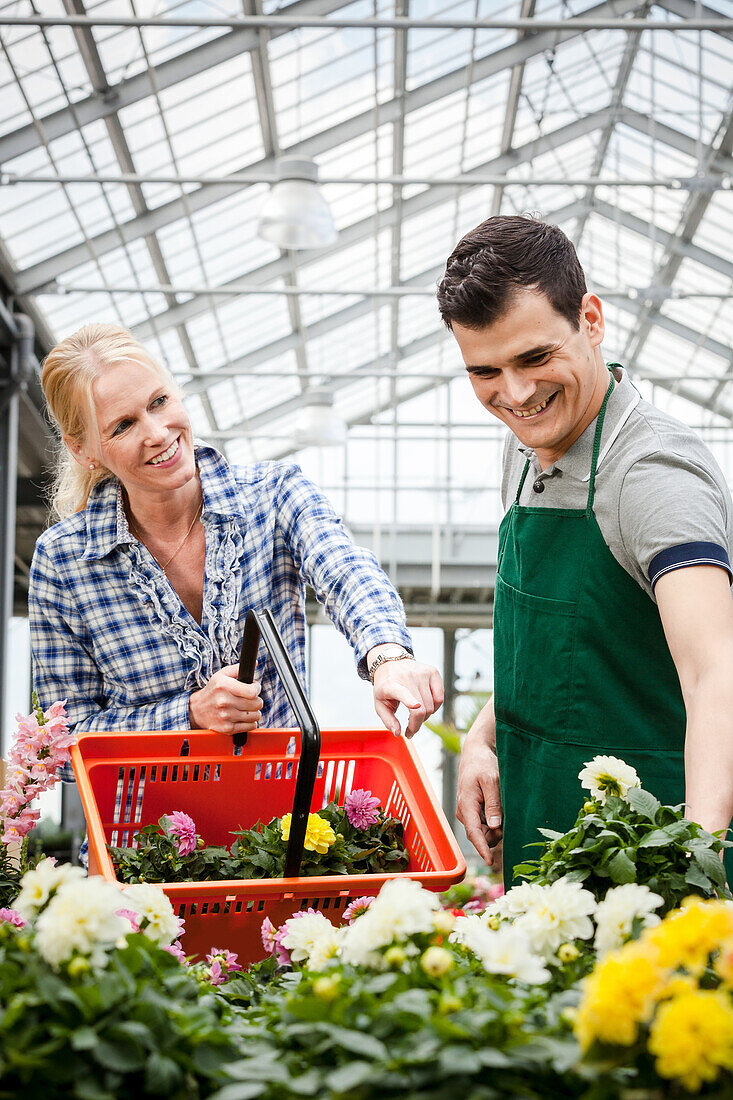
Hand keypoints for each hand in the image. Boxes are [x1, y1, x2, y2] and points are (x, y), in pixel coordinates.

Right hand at [189, 665, 262, 735]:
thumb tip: (254, 664)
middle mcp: (224, 701)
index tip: (254, 688)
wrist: (197, 710)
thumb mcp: (222, 675)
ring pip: (255, 716)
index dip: (256, 688)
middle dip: (256, 700)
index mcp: (224, 686)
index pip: (252, 692)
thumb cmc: (213, 691)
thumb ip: (238, 669)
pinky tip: (242, 716)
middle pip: (256, 704)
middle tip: (249, 699)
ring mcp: (226, 716)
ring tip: (246, 708)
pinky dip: (250, 722)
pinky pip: (250, 726)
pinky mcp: (227, 728)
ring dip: (254, 712)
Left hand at [371, 659, 443, 737]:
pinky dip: (435, 707)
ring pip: (432, 706)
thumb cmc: (385, 686)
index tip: (416, 706)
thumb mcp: (379, 704)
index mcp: (391, 685)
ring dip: (425, 717)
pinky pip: (440, 698)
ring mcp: (422, 673)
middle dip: (417, 725)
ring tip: (415, 716)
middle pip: (421, 709)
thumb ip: (388, 720)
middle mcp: (408, 677)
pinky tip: (425, 706)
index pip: (402, 692)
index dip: (410, 700)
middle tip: (410, 728)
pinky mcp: (433, 672)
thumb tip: (398, 733)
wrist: (390, 663)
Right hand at [456, 725, 502, 866]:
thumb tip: (494, 827)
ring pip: (484, 831)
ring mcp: (468, 812)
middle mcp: (464, 812)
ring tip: (502, 807)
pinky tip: (498, 808)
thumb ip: (493, 805)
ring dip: (495, 827)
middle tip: (506, 817)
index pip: (474, 833)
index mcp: (467, 805)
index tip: (490, 862)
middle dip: (495, 834)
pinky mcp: (472, 811)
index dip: (482, 849)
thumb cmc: (483, 764)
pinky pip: (484, 824)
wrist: (476, 753)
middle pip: (481, 835)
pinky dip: (494, 822)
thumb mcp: (492, 781)